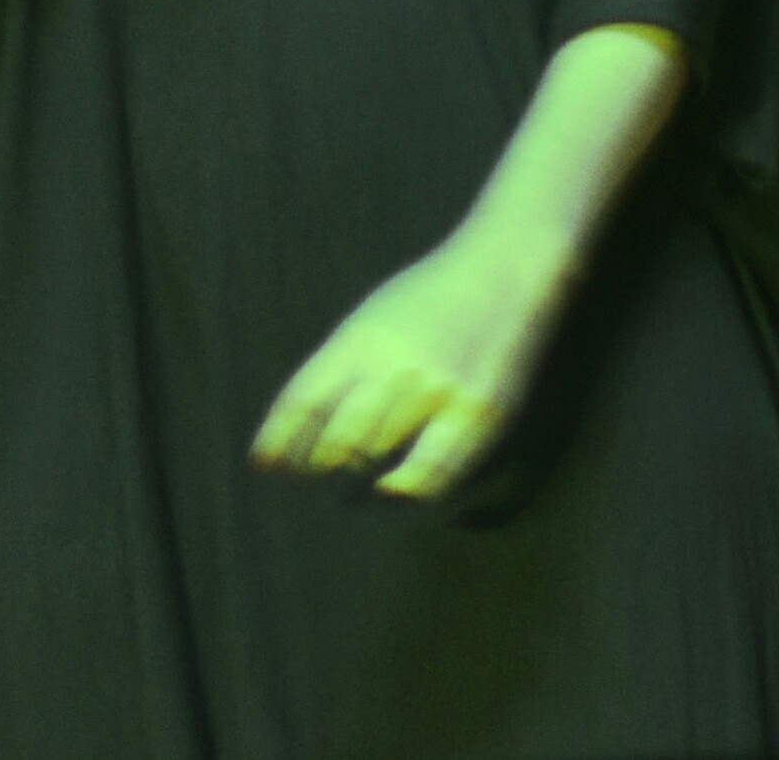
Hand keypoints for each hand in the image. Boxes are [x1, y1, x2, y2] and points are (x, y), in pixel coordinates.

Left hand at [248, 230, 571, 501]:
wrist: (508, 272)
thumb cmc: (430, 306)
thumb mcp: (371, 322)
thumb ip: (330, 376)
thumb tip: (272, 457)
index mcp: (362, 339)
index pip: (304, 404)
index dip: (279, 445)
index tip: (269, 466)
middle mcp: (399, 366)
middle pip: (340, 446)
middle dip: (318, 477)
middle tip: (316, 486)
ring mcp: (443, 393)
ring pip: (382, 471)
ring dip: (356, 498)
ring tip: (351, 499)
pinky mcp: (482, 419)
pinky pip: (435, 482)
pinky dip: (406, 505)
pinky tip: (395, 501)